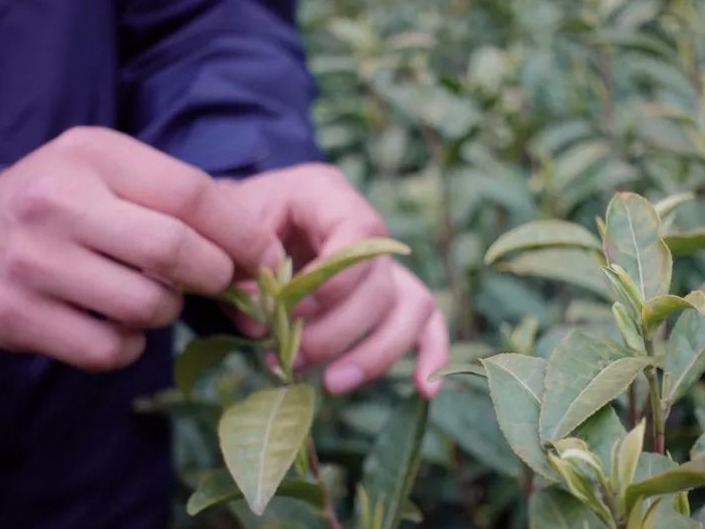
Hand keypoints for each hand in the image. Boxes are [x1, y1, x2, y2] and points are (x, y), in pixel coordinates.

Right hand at [0, 127, 280, 369]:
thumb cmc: (58, 204)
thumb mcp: (108, 175)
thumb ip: (175, 200)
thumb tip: (258, 250)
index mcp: (92, 155)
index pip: (192, 194)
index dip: (243, 233)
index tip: (268, 257)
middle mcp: (57, 202)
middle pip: (176, 251)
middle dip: (215, 275)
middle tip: (217, 280)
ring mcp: (32, 262)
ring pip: (149, 306)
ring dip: (167, 310)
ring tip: (148, 294)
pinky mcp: (16, 317)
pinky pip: (112, 349)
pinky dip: (129, 345)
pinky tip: (112, 322)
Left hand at [222, 163, 448, 397]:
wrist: (250, 217)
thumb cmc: (242, 220)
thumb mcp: (232, 232)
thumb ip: (245, 273)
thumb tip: (261, 325)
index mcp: (329, 195)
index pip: (357, 236)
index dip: (330, 283)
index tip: (291, 312)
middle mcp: (369, 228)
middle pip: (380, 285)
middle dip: (337, 332)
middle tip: (294, 359)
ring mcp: (386, 262)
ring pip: (411, 308)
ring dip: (375, 354)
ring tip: (332, 384)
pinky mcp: (392, 293)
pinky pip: (426, 321)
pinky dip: (430, 354)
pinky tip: (424, 389)